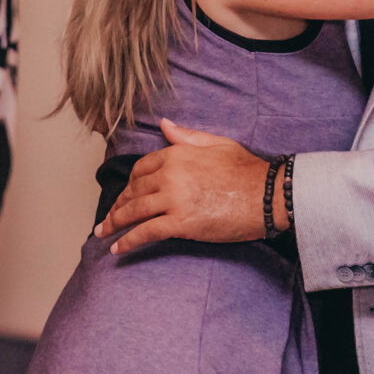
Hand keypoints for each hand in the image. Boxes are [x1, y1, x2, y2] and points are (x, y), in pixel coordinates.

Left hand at [95, 119, 273, 253]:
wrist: (268, 195)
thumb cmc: (248, 171)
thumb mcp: (217, 144)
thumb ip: (186, 136)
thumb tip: (164, 125)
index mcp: (177, 154)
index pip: (141, 169)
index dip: (129, 184)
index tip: (125, 195)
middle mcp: (170, 175)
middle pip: (133, 191)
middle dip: (117, 206)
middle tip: (108, 219)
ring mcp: (173, 199)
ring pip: (133, 212)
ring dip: (115, 223)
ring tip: (104, 233)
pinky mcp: (180, 223)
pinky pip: (146, 232)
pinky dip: (128, 241)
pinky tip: (118, 249)